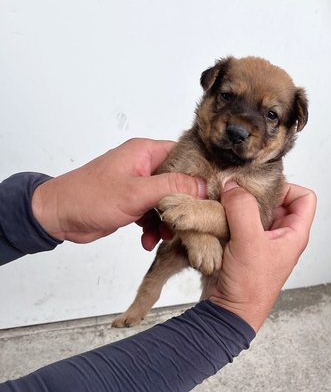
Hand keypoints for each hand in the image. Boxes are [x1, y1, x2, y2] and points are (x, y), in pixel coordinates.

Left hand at [31, 138, 205, 249]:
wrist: (58, 216)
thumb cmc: (88, 197)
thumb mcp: (136, 193)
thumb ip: (171, 187)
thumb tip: (202, 186)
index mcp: (145, 152)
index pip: (185, 155)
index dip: (200, 173)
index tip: (211, 194)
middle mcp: (143, 165)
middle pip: (179, 182)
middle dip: (184, 204)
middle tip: (189, 221)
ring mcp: (138, 185)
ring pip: (167, 202)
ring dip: (168, 221)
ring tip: (164, 235)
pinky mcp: (132, 203)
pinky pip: (153, 214)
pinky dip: (153, 228)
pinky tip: (147, 240)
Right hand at [207, 181, 315, 331]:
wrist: (229, 313)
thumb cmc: (249, 288)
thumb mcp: (249, 242)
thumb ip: (242, 209)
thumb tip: (234, 186)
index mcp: (294, 234)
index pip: (304, 197)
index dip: (287, 187)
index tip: (262, 186)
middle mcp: (279, 236)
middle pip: (274, 201)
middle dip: (254, 194)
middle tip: (236, 191)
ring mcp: (260, 242)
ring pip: (252, 212)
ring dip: (236, 206)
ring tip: (222, 204)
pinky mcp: (240, 248)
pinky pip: (235, 224)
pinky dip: (225, 218)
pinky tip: (214, 218)